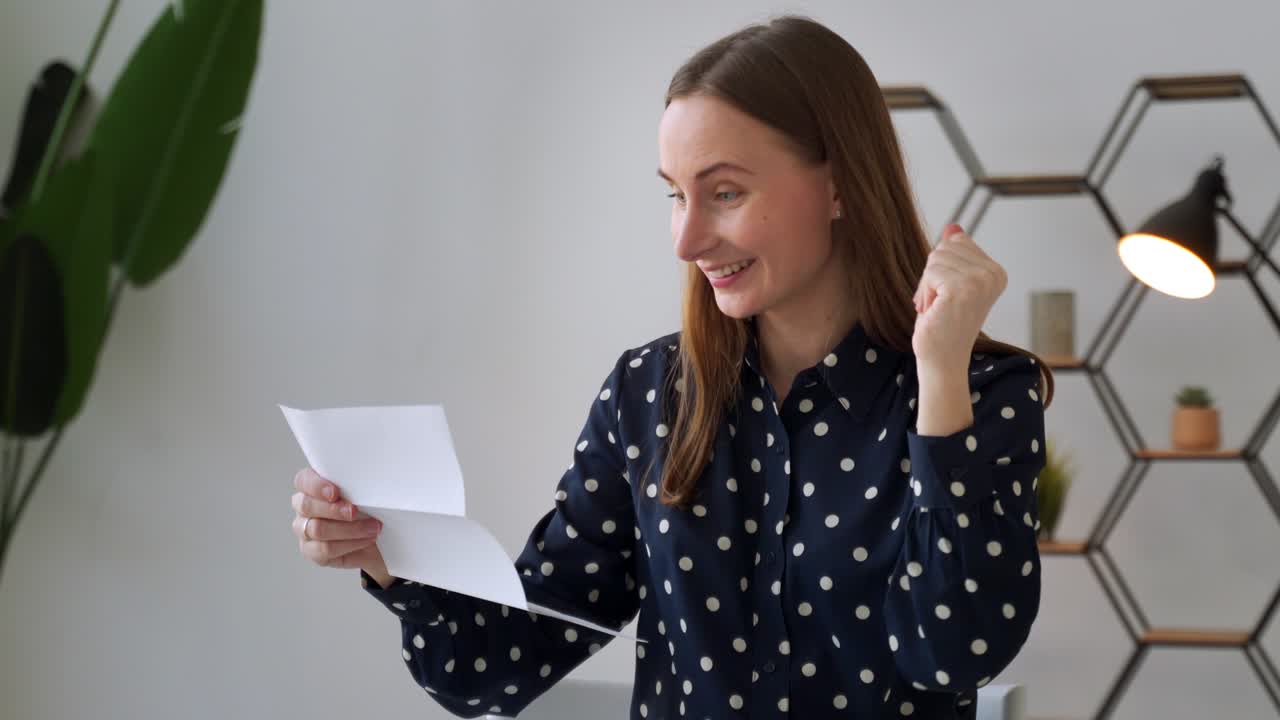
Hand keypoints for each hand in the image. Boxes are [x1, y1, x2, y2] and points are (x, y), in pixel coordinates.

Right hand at [292, 468, 386, 573]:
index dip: (316, 486)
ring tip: (373, 527)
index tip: (335, 492)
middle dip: (333, 509)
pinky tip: (367, 539)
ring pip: (316, 529)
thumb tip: (362, 481)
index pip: (303, 480)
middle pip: (306, 506)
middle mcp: (304, 507)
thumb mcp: (367, 492)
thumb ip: (356, 485)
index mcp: (312, 486)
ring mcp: (305, 530)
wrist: (380, 536)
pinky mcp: (312, 551)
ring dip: (349, 529)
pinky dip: (349, 544)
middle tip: (356, 511)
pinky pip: (324, 550)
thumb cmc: (371, 508)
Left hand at [912, 223, 1006, 371]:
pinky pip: (930, 273)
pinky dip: (925, 293)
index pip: (956, 242)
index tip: (947, 294)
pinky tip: (934, 312)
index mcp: (996, 271)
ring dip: (927, 286)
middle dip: (932, 274)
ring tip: (938, 309)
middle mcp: (993, 274)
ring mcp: (980, 281)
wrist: (942, 360)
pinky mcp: (962, 289)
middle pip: (944, 248)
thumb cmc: (943, 323)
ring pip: (935, 259)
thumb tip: (953, 226)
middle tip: (940, 303)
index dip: (942, 267)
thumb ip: (954, 254)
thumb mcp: (949, 282)